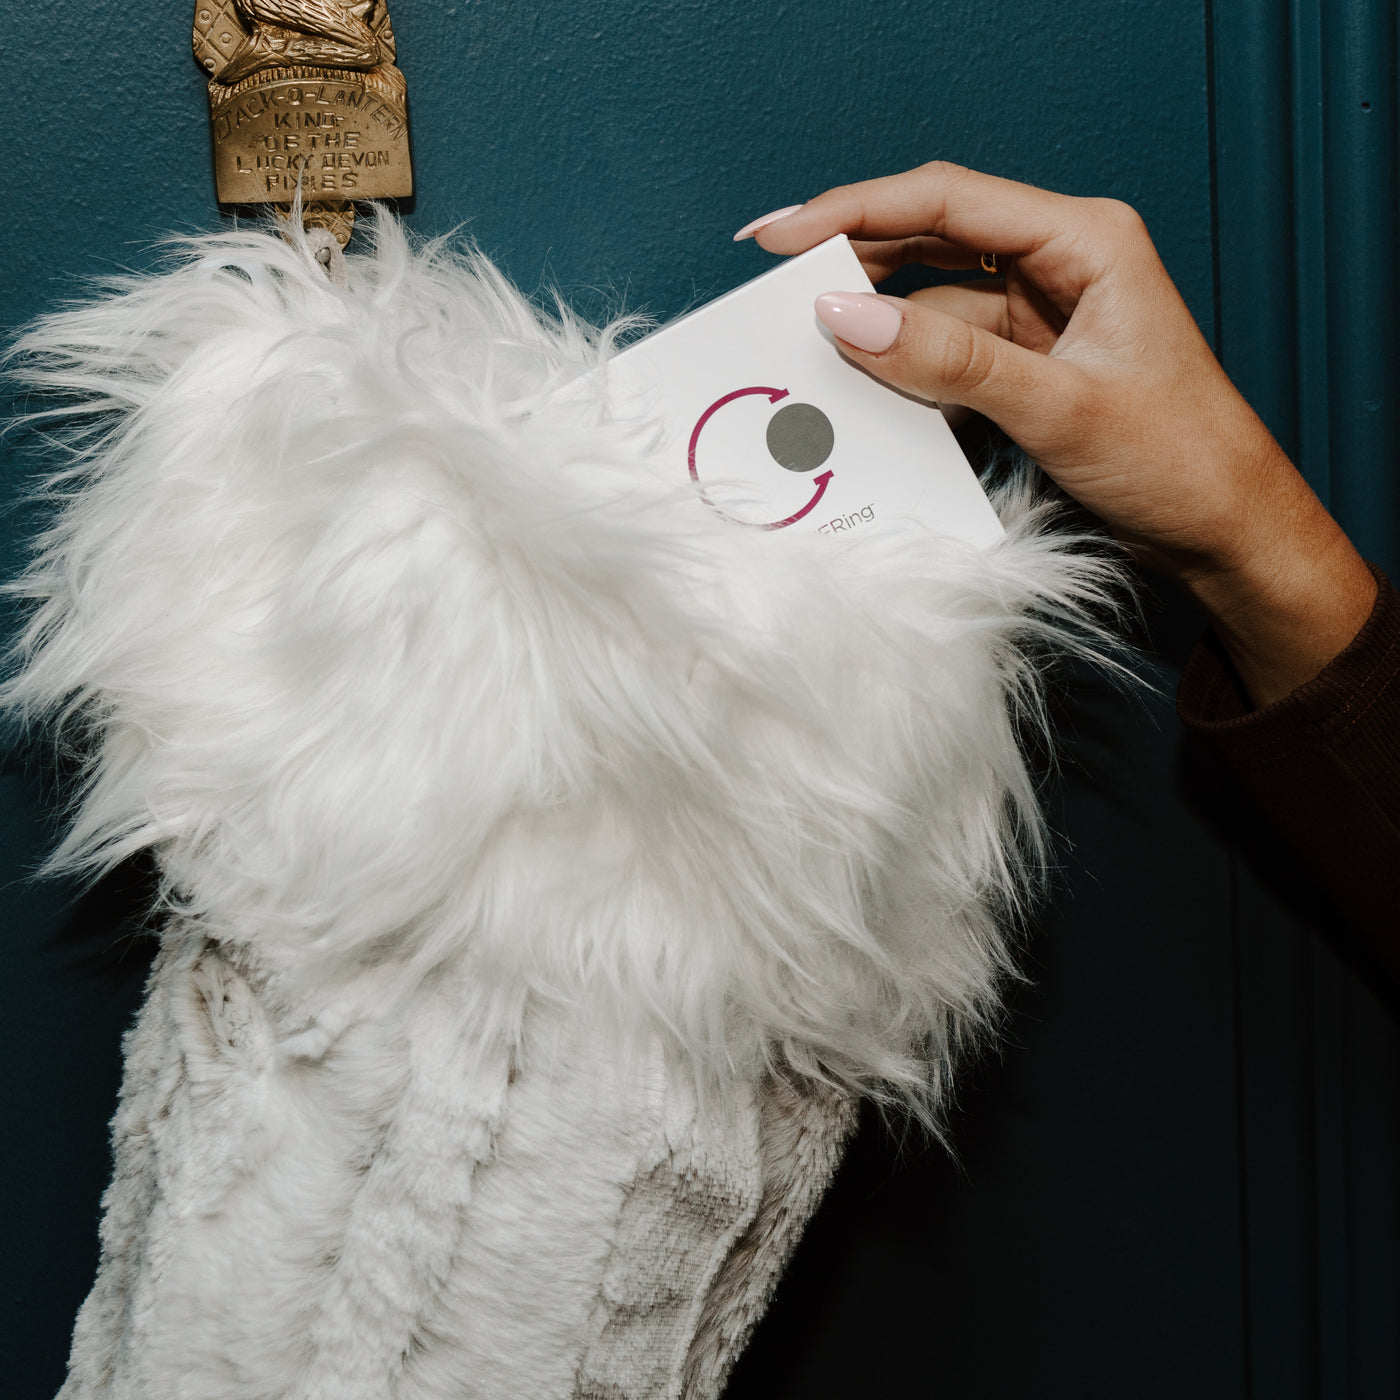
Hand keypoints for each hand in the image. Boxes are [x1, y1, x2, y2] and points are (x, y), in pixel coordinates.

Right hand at [737, 163, 1375, 706]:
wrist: (1226, 531)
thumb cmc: (1182, 458)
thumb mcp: (1059, 407)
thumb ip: (951, 361)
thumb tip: (848, 317)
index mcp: (1085, 240)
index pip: (948, 202)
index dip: (855, 210)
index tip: (783, 235)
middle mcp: (1059, 265)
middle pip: (931, 242)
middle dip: (854, 262)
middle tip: (776, 286)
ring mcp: (1039, 318)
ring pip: (932, 304)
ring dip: (877, 328)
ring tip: (810, 348)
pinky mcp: (1026, 367)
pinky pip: (946, 355)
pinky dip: (905, 371)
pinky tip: (865, 389)